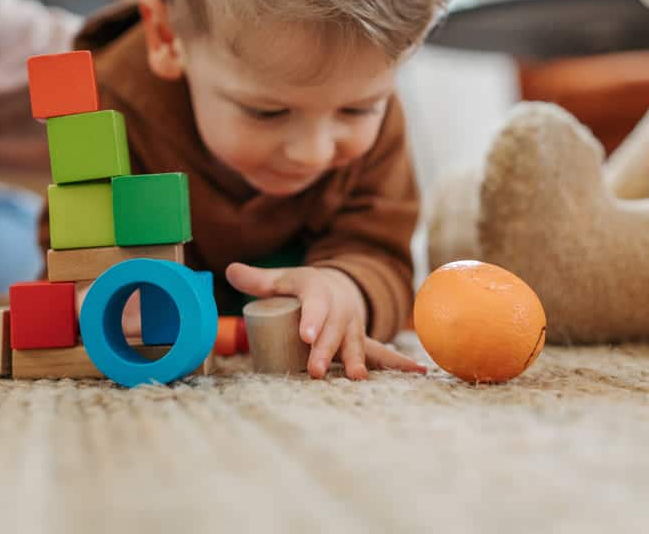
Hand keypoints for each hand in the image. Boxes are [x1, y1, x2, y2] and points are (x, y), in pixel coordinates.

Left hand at [226, 262, 426, 379]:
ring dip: (356, 362)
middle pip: (332, 332)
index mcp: (319, 292)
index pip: (314, 304)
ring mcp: (354, 328)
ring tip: (356, 378)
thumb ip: (256, 280)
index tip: (305, 334)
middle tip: (314, 370)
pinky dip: (400, 365)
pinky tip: (419, 373)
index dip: (311, 318)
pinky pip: (383, 355)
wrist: (339, 286)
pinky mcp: (362, 343)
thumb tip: (228, 271)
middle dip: (324, 350)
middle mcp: (340, 311)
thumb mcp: (282, 279)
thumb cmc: (304, 287)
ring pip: (355, 345)